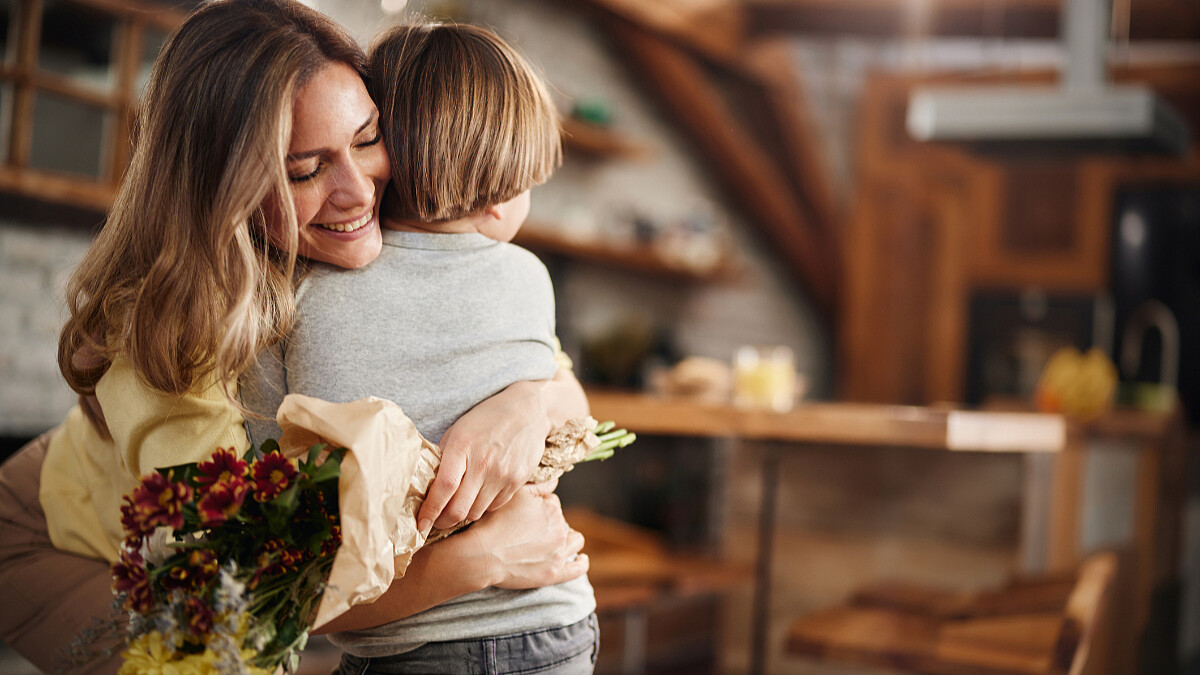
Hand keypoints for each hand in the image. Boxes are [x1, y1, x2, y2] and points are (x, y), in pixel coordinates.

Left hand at [418, 380, 550, 532]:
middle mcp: (483, 463)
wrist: (528, 411)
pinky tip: (479, 495)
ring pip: (475, 512)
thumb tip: (426, 486)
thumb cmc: (487, 418)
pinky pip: (494, 506)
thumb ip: (443, 457)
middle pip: (458, 509)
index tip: (420, 524)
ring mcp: (502, 474)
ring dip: (463, 514)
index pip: (443, 488)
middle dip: (442, 521)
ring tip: (457, 506)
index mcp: (462, 446)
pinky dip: (482, 506)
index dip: (429, 510)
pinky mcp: (517, 481)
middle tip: (435, 521)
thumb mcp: (458, 430)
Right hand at [458, 480, 588, 589]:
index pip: (553, 503)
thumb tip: (555, 481)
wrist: (482, 554)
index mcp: (552, 509)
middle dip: (552, 523)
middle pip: (562, 522)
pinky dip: (581, 563)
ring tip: (557, 541)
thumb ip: (538, 487)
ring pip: (575, 541)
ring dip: (569, 539)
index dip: (541, 506)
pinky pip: (577, 568)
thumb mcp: (514, 495)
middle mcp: (559, 530)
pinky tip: (580, 559)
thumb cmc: (493, 522)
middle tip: (532, 529)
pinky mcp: (554, 573)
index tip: (528, 514)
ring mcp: (558, 553)